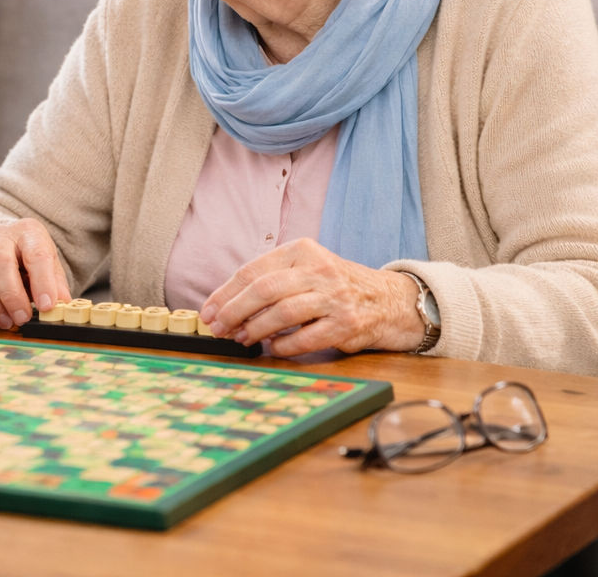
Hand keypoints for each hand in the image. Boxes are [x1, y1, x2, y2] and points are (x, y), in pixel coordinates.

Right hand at [0, 219, 70, 328]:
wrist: (0, 243)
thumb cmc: (27, 258)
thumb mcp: (48, 265)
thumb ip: (56, 285)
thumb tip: (61, 305)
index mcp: (28, 232)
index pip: (36, 254)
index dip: (43, 282)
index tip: (47, 306)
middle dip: (11, 295)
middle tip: (22, 318)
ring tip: (7, 322)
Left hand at [198, 240, 423, 355]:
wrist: (389, 300)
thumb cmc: (335, 286)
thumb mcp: (306, 269)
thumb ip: (272, 280)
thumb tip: (226, 306)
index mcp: (302, 251)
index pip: (253, 270)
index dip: (225, 293)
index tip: (208, 311)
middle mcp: (318, 270)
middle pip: (264, 290)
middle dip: (233, 312)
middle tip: (218, 328)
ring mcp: (334, 297)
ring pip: (282, 313)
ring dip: (255, 330)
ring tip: (242, 338)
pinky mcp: (347, 324)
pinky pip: (305, 338)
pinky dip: (283, 345)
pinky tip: (273, 347)